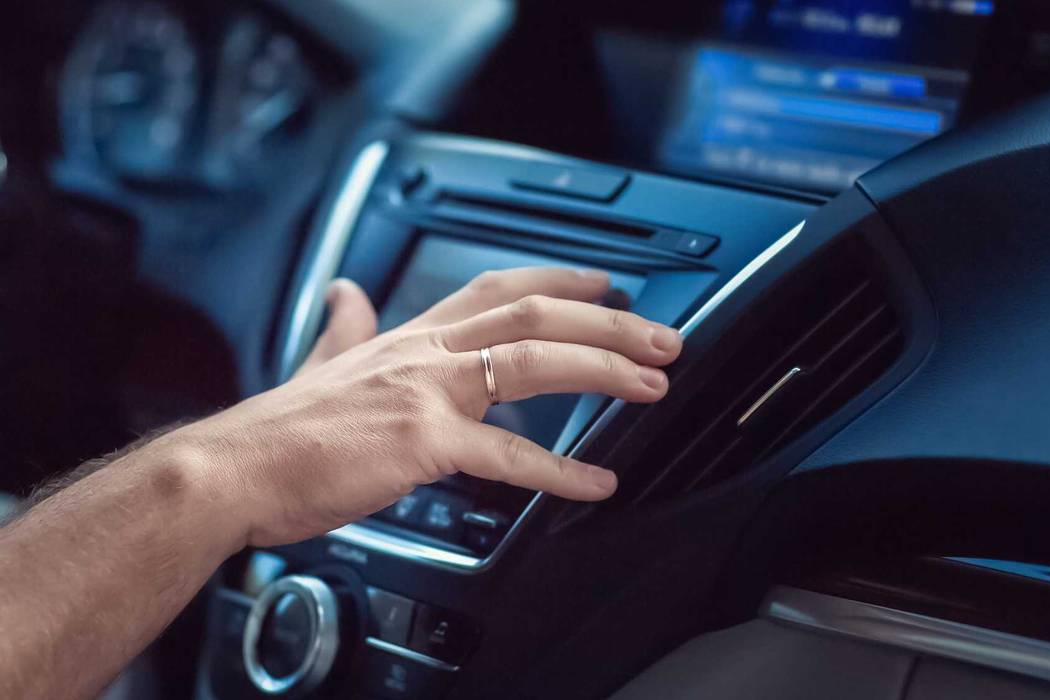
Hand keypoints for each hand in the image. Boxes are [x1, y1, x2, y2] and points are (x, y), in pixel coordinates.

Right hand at [175, 268, 680, 547]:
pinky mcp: (420, 442)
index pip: (497, 288)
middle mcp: (424, 352)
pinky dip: (559, 469)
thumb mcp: (321, 360)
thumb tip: (345, 294)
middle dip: (607, 320)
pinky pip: (506, 453)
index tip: (607, 282)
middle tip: (662, 336)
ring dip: (602, 368)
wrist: (233, 469)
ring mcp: (425, 392)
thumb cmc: (279, 430)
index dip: (560, 280)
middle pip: (533, 314)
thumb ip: (345, 327)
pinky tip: (598, 481)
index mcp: (409, 336)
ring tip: (654, 383)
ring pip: (531, 361)